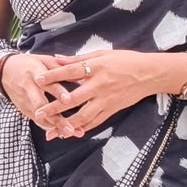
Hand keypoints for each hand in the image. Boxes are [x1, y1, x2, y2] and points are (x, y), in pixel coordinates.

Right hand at [0, 53, 89, 133]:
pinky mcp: (24, 110)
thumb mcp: (44, 60)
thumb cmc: (28, 64)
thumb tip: (82, 74)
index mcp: (35, 73)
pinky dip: (51, 127)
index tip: (69, 99)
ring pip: (40, 118)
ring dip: (56, 127)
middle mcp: (28, 89)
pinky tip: (64, 133)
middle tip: (71, 128)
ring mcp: (25, 102)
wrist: (3, 72)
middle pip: (42, 107)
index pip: (48, 84)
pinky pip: (38, 121)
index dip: (58, 92)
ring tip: (72, 132)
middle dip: (57, 119)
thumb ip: (61, 68)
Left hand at [38, 48, 186, 137]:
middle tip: (38, 114)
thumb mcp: (102, 54)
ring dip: (66, 125)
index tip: (36, 80)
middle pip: (73, 99)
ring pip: (83, 116)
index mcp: (96, 68)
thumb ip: (78, 59)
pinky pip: (95, 122)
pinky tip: (70, 133)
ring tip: (51, 131)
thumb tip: (56, 58)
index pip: (70, 72)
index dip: (53, 76)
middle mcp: (100, 86)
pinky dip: (82, 128)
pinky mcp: (112, 110)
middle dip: (54, 108)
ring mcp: (106, 100)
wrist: (150, 74)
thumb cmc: (125, 60)